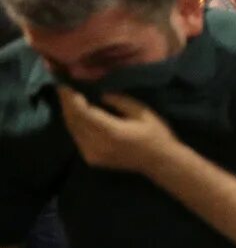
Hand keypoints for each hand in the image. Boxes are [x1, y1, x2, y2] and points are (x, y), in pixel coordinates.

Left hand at [57, 88, 181, 175]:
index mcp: (112, 132)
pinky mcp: (91, 159)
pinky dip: (75, 125)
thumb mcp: (143, 112)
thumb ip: (120, 101)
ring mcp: (93, 154)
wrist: (160, 162)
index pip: (83, 112)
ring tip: (66, 98)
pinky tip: (76, 115)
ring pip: (73, 130)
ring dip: (68, 114)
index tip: (65, 85)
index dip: (71, 99)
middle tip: (62, 88)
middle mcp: (98, 144)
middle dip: (66, 103)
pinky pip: (77, 138)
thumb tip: (100, 95)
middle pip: (74, 121)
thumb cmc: (156, 135)